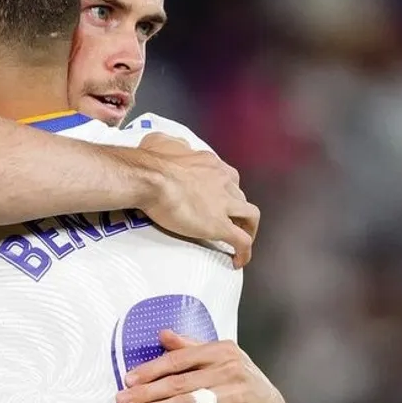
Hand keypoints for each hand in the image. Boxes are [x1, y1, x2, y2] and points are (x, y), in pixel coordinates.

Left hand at [116, 331, 291, 402]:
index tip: (130, 379)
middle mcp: (230, 372)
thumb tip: (162, 334)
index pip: (179, 359)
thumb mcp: (221, 357)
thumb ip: (190, 347)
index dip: (151, 370)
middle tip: (123, 399)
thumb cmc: (241, 380)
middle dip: (146, 393)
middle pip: (178, 384)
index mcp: (222, 351)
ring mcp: (234, 398)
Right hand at [139, 133, 259, 267]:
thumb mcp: (162, 142)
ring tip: (240, 240)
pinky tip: (238, 260)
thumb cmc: (151, 161)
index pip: (227, 176)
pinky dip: (244, 251)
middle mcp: (223, 181)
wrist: (150, 178)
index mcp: (210, 163)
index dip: (224, 188)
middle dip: (236, 208)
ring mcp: (223, 204)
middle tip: (225, 219)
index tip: (216, 198)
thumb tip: (173, 146)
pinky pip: (241, 240)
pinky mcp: (218, 225)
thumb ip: (173, 145)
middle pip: (239, 195)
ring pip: (250, 216)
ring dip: (249, 228)